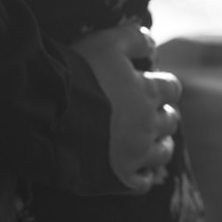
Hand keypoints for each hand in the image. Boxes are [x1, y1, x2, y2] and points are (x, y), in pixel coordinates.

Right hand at [70, 22, 180, 193]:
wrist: (50, 114)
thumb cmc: (78, 74)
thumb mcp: (105, 42)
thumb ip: (132, 38)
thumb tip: (152, 42)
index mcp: (147, 92)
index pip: (172, 88)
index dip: (164, 86)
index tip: (155, 86)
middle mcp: (148, 124)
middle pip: (170, 120)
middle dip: (163, 115)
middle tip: (148, 113)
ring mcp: (136, 154)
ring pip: (163, 152)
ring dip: (159, 145)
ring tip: (147, 141)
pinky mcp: (120, 178)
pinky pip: (143, 183)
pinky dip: (142, 176)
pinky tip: (133, 168)